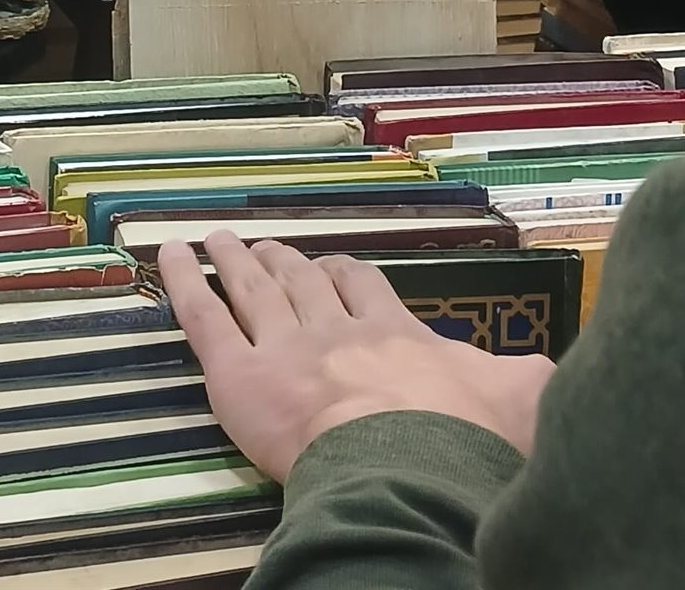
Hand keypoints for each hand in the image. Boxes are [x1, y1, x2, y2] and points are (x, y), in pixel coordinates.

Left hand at [160, 232, 554, 482]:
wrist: (409, 468)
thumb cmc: (464, 443)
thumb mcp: (521, 402)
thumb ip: (525, 379)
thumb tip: (543, 370)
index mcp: (393, 334)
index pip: (362, 289)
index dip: (342, 274)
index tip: (331, 265)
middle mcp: (333, 329)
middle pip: (300, 283)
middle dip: (282, 263)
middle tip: (265, 248)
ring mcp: (282, 345)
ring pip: (251, 289)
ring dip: (233, 260)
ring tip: (219, 239)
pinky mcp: (237, 372)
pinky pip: (202, 315)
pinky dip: (180, 279)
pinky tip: (165, 253)